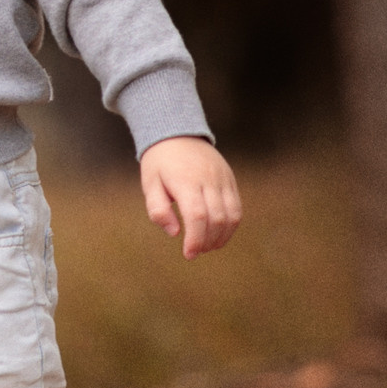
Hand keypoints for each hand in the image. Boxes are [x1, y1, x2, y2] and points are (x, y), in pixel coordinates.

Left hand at [140, 136, 240, 257]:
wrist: (177, 133)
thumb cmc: (160, 163)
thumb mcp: (149, 184)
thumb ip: (158, 210)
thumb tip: (174, 233)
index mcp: (186, 181)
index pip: (197, 216)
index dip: (196, 239)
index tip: (189, 254)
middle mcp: (208, 179)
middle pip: (217, 218)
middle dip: (208, 242)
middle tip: (195, 252)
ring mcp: (223, 179)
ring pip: (232, 215)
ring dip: (222, 237)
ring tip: (207, 246)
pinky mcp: (230, 180)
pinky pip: (237, 207)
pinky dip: (231, 225)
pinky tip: (218, 234)